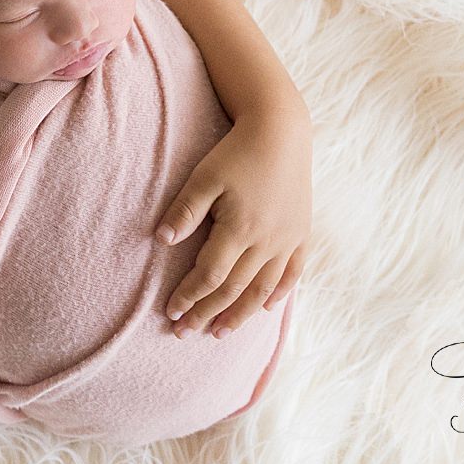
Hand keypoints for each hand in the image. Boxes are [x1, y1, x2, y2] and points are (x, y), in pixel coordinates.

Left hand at [155, 107, 310, 337]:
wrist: (282, 131)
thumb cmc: (237, 152)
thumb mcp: (204, 177)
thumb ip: (184, 210)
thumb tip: (161, 241)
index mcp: (240, 228)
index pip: (211, 275)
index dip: (189, 295)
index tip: (170, 311)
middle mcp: (267, 241)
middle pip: (235, 288)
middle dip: (208, 312)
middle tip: (186, 332)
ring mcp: (288, 239)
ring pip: (263, 288)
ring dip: (240, 313)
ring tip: (220, 331)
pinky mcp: (302, 232)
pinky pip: (292, 272)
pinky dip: (278, 293)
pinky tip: (265, 308)